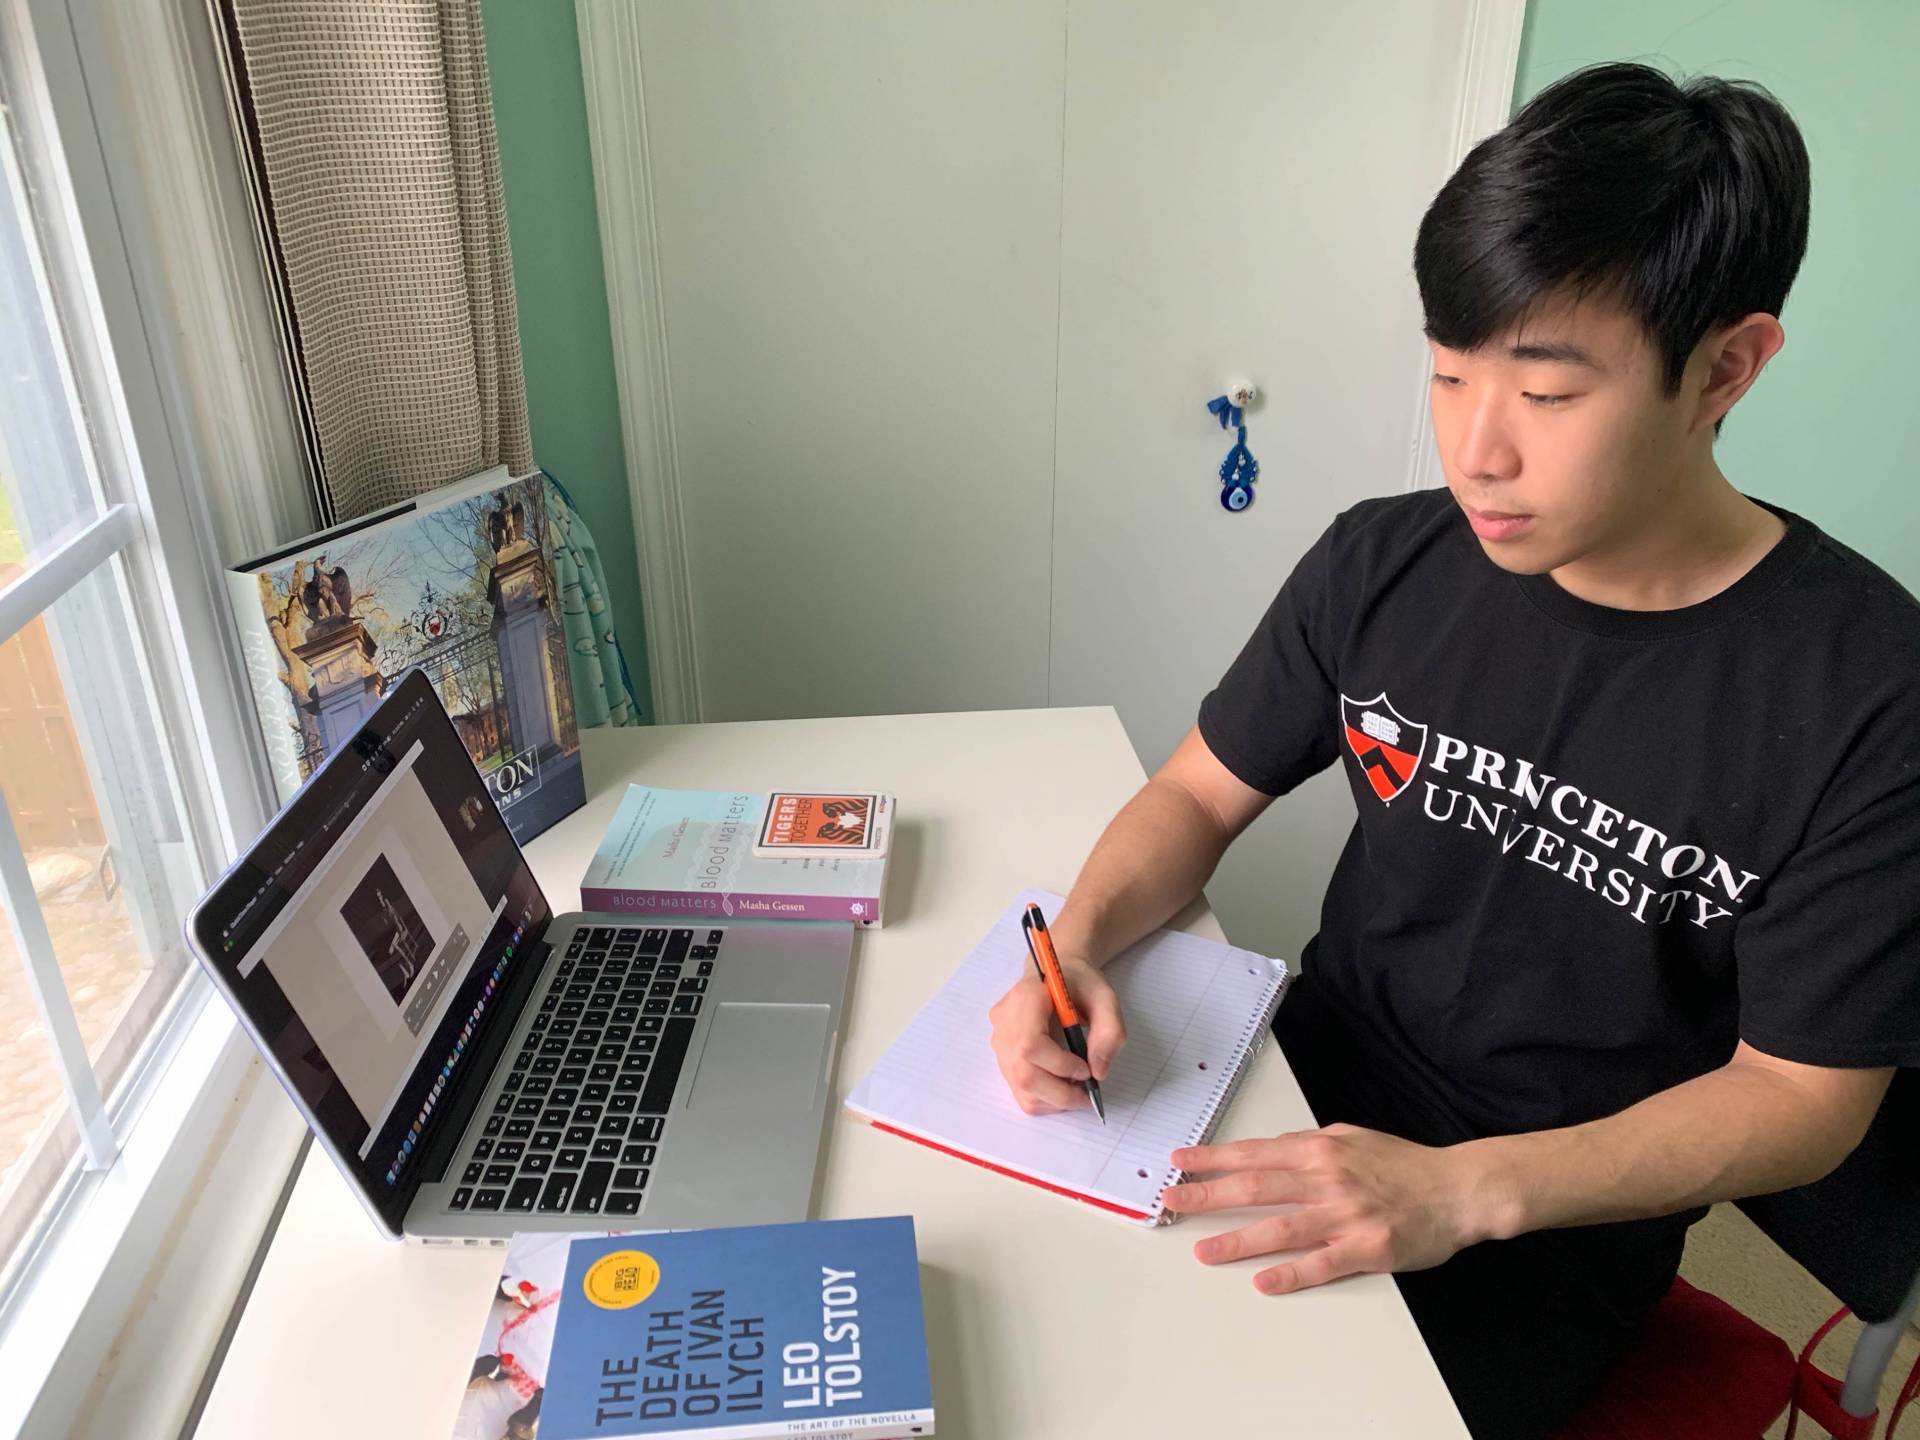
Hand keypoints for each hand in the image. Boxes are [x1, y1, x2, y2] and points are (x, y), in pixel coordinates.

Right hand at [988, 956, 1125, 1114]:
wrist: (1055, 978)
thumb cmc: (1079, 985)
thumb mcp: (1105, 999)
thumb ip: (1109, 1032)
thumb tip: (1098, 1072)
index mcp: (1025, 998)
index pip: (1031, 1044)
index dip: (1060, 1065)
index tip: (1087, 1069)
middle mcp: (1004, 1021)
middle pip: (1024, 1073)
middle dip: (1061, 1093)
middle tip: (1088, 1092)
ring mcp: (999, 1041)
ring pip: (1021, 1088)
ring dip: (1054, 1099)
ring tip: (1077, 1087)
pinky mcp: (1002, 1056)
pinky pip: (1019, 1090)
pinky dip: (1045, 1098)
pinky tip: (1062, 1085)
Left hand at [1159, 1124, 1494, 1293]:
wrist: (1458, 1189)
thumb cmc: (1404, 1165)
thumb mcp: (1352, 1138)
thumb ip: (1310, 1146)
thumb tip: (1271, 1151)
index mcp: (1320, 1149)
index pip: (1254, 1152)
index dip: (1213, 1158)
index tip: (1180, 1161)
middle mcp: (1328, 1178)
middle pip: (1256, 1186)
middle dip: (1207, 1193)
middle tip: (1172, 1201)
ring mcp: (1346, 1214)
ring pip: (1281, 1227)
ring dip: (1237, 1240)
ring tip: (1203, 1250)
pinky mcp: (1367, 1247)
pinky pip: (1321, 1263)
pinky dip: (1290, 1273)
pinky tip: (1263, 1281)